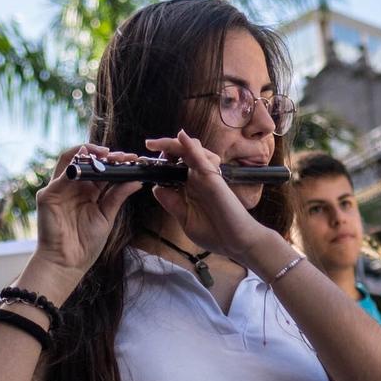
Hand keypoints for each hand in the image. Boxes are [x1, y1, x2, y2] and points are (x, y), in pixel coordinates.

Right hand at [30, 144, 144, 286]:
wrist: (68, 263)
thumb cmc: (86, 244)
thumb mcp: (107, 216)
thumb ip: (117, 196)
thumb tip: (136, 180)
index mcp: (88, 193)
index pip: (101, 171)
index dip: (115, 163)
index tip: (131, 159)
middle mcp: (73, 188)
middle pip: (87, 162)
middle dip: (104, 155)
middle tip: (121, 155)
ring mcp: (59, 190)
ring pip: (71, 161)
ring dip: (87, 153)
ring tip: (104, 153)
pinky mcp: (47, 196)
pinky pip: (59, 175)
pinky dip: (73, 166)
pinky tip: (86, 164)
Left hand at [144, 130, 272, 260]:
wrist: (237, 243)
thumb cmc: (215, 234)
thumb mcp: (184, 219)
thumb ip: (171, 202)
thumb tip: (156, 187)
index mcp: (188, 189)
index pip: (171, 170)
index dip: (158, 164)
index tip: (143, 163)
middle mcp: (196, 180)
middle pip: (179, 156)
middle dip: (163, 148)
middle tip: (148, 144)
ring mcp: (205, 177)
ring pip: (189, 152)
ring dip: (173, 145)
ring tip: (157, 143)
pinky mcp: (213, 178)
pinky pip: (201, 158)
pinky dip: (191, 147)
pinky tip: (181, 137)